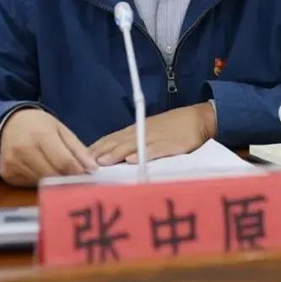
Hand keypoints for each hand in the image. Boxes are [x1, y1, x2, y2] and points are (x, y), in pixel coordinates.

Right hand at [0, 109, 96, 186]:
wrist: (9, 124)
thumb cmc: (39, 125)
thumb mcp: (61, 129)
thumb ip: (77, 149)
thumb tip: (93, 169)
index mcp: (41, 136)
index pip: (64, 162)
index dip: (78, 172)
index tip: (88, 176)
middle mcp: (24, 151)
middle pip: (53, 175)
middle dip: (67, 179)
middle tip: (78, 179)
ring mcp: (13, 164)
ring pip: (42, 182)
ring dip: (54, 182)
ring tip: (60, 175)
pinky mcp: (7, 175)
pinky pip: (30, 184)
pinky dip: (40, 181)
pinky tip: (42, 172)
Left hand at [89, 103, 216, 165]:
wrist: (200, 119)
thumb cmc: (175, 126)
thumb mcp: (152, 130)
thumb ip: (134, 140)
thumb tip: (113, 153)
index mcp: (137, 129)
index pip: (112, 137)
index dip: (97, 147)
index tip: (80, 157)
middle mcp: (143, 131)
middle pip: (118, 141)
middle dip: (101, 152)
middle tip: (84, 163)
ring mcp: (157, 138)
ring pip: (132, 145)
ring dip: (116, 153)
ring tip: (102, 162)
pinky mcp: (171, 145)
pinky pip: (155, 150)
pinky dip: (143, 155)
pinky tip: (132, 160)